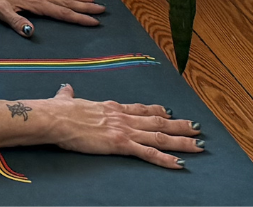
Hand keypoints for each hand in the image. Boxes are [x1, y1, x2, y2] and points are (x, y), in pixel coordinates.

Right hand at [40, 84, 203, 168]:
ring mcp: (124, 130)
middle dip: (179, 125)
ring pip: (159, 136)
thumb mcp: (65, 99)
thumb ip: (68, 95)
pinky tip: (179, 164)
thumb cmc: (57, 110)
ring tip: (199, 145)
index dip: (157, 111)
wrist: (54, 118)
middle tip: (197, 127)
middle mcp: (122, 118)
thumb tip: (66, 88)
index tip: (170, 112)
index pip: (140, 109)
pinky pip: (148, 153)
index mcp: (110, 107)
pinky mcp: (120, 144)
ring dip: (181, 141)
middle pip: (157, 122)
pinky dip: (165, 159)